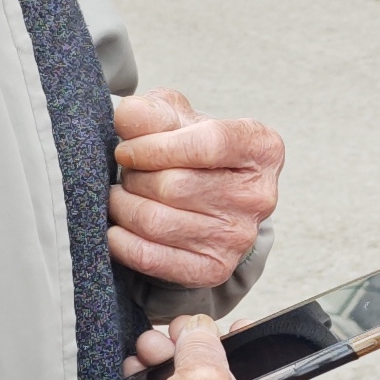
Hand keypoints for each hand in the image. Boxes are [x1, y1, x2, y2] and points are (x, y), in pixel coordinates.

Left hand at [109, 88, 283, 287]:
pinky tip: (117, 228)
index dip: (155, 146)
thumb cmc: (190, 151)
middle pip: (175, 186)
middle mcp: (258, 196)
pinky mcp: (214, 268)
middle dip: (135, 177)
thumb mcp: (176, 118)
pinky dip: (121, 242)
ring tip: (121, 197)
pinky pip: (151, 257)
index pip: (207, 143)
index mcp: (262, 149)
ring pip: (157, 222)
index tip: (127, 150)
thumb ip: (151, 111)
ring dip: (123, 207)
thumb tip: (128, 115)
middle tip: (128, 175)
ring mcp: (239, 237)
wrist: (206, 198)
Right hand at [145, 311, 295, 379]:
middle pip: (222, 375)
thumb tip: (198, 330)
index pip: (271, 372)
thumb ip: (205, 346)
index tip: (229, 328)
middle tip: (175, 334)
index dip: (247, 345)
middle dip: (192, 349)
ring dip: (165, 362)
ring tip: (148, 351)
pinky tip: (136, 370)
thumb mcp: (206, 378)